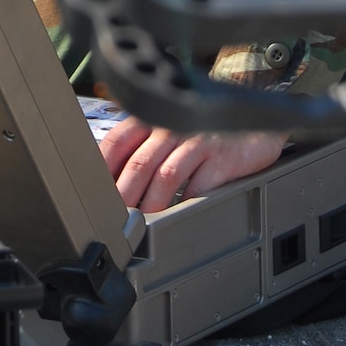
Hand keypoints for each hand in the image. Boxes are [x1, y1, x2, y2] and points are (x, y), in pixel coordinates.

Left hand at [99, 118, 287, 211]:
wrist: (251, 123)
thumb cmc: (203, 133)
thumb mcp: (168, 132)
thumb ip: (140, 150)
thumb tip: (109, 182)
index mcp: (152, 119)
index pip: (117, 142)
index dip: (102, 169)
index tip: (94, 195)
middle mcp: (172, 127)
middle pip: (138, 163)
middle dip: (124, 196)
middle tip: (116, 221)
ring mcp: (197, 141)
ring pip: (165, 176)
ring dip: (152, 205)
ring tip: (144, 225)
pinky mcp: (221, 157)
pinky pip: (199, 185)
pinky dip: (186, 203)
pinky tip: (179, 216)